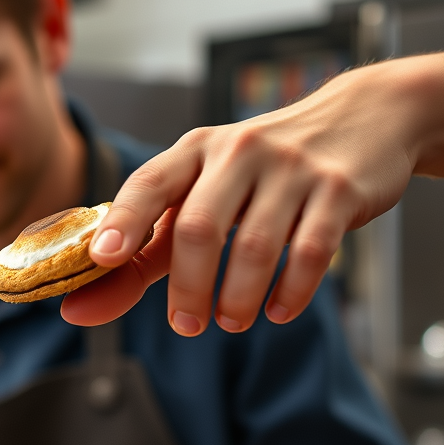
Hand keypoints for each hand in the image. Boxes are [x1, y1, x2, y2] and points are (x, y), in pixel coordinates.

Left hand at [62, 61, 420, 333]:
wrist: (364, 119)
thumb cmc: (262, 172)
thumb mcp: (201, 194)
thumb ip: (145, 251)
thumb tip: (79, 306)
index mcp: (194, 152)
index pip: (148, 184)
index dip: (122, 222)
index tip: (100, 259)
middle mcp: (238, 151)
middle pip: (198, 227)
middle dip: (188, 286)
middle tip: (187, 325)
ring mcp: (291, 168)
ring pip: (255, 245)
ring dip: (238, 296)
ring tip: (231, 321)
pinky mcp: (338, 189)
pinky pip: (311, 251)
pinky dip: (291, 291)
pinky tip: (278, 310)